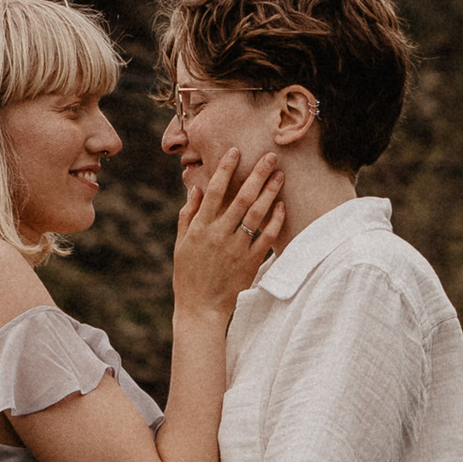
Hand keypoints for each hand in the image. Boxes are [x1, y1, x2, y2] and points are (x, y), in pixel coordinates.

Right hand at [171, 147, 284, 323]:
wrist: (201, 309)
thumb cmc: (188, 276)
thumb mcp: (181, 245)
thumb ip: (188, 216)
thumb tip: (195, 189)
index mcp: (200, 228)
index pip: (213, 191)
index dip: (225, 170)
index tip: (235, 152)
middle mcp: (218, 235)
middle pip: (240, 198)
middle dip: (256, 174)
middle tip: (269, 156)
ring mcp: (236, 249)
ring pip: (256, 214)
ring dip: (269, 192)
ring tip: (280, 175)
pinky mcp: (250, 262)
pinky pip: (266, 238)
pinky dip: (275, 221)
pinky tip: (281, 206)